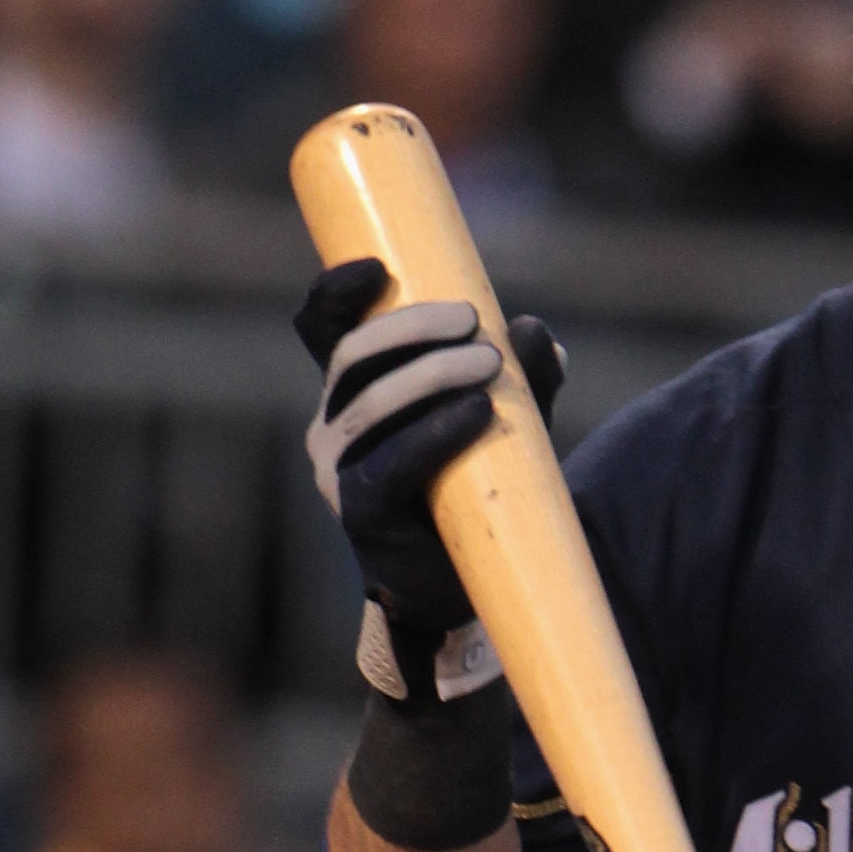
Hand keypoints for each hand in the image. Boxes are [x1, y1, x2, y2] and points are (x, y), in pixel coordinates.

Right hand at [296, 255, 564, 652]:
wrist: (464, 585)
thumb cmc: (476, 489)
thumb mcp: (503, 417)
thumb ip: (523, 375)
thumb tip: (532, 330)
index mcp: (350, 391)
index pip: (320, 327)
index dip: (334, 291)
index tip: (377, 266)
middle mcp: (331, 424)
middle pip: (354, 355)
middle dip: (413, 328)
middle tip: (476, 322)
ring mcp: (338, 470)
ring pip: (372, 402)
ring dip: (432, 374)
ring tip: (491, 364)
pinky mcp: (361, 512)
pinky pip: (393, 462)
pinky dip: (437, 431)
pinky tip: (478, 412)